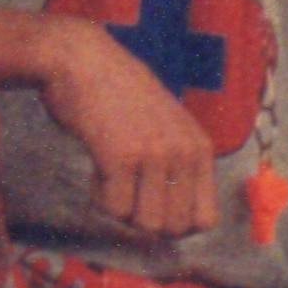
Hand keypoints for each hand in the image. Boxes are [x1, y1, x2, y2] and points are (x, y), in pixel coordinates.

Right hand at [36, 19, 217, 240]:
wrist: (81, 59)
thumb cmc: (117, 93)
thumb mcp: (167, 125)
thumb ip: (177, 165)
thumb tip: (171, 225)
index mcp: (199, 147)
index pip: (206, 219)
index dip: (176, 223)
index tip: (152, 207)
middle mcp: (183, 152)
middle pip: (173, 228)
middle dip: (145, 219)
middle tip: (127, 190)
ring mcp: (154, 154)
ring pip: (145, 224)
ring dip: (122, 209)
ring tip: (112, 175)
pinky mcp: (121, 156)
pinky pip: (114, 209)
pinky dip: (100, 197)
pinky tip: (97, 168)